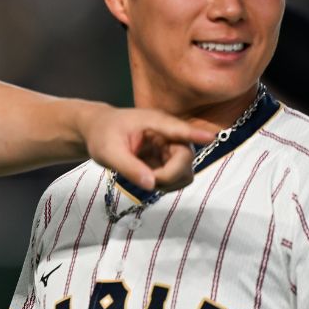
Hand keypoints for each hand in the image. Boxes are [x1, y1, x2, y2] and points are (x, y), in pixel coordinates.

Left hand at [81, 107, 214, 190]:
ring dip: (168, 182)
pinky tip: (146, 178)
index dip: (195, 135)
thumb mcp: (108, 152)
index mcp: (155, 123)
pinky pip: (176, 178)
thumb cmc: (102, 135)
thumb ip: (129, 167)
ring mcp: (170, 148)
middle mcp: (168, 134)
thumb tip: (151, 185)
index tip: (210, 138)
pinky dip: (163, 184)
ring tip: (143, 178)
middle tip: (146, 179)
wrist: (98, 131)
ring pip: (184, 172)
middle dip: (170, 175)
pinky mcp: (168, 159)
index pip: (179, 129)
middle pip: (186, 159)